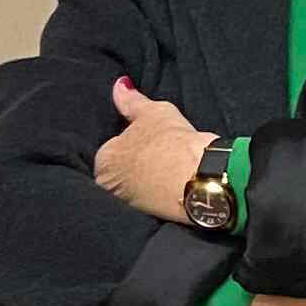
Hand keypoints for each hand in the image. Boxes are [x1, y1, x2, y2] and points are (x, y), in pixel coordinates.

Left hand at [93, 80, 215, 223]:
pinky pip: (148, 203)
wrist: (203, 179)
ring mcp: (126, 206)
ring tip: (166, 174)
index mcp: (102, 163)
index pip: (112, 151)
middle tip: (158, 159)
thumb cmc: (174, 143)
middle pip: (119, 172)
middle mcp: (108, 188)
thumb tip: (120, 85)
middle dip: (134, 166)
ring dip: (145, 182)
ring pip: (133, 189)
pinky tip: (170, 190)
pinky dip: (157, 197)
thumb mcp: (153, 112)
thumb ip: (131, 100)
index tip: (151, 144)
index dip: (133, 145)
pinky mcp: (147, 220)